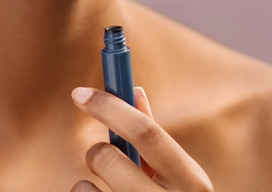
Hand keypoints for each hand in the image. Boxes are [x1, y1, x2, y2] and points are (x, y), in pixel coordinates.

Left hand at [71, 87, 212, 191]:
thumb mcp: (178, 179)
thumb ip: (155, 139)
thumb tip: (134, 89)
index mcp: (193, 183)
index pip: (147, 132)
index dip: (109, 106)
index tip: (78, 92)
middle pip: (109, 157)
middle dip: (96, 151)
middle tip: (100, 158)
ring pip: (85, 188)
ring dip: (87, 185)